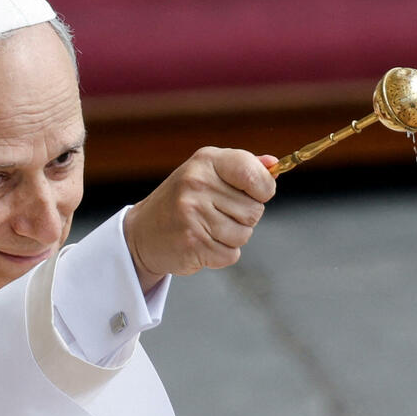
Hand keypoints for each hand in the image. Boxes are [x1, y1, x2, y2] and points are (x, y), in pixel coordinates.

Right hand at [123, 147, 277, 291]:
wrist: (143, 232)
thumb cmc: (182, 201)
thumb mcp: (208, 173)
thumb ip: (243, 167)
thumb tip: (273, 165)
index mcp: (206, 161)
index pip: (255, 174)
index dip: (264, 189)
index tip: (256, 193)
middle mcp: (198, 184)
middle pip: (255, 210)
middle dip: (244, 217)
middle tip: (217, 213)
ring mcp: (193, 214)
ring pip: (244, 234)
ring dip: (232, 237)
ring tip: (207, 228)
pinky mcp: (192, 243)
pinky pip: (230, 254)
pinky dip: (220, 254)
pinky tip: (201, 243)